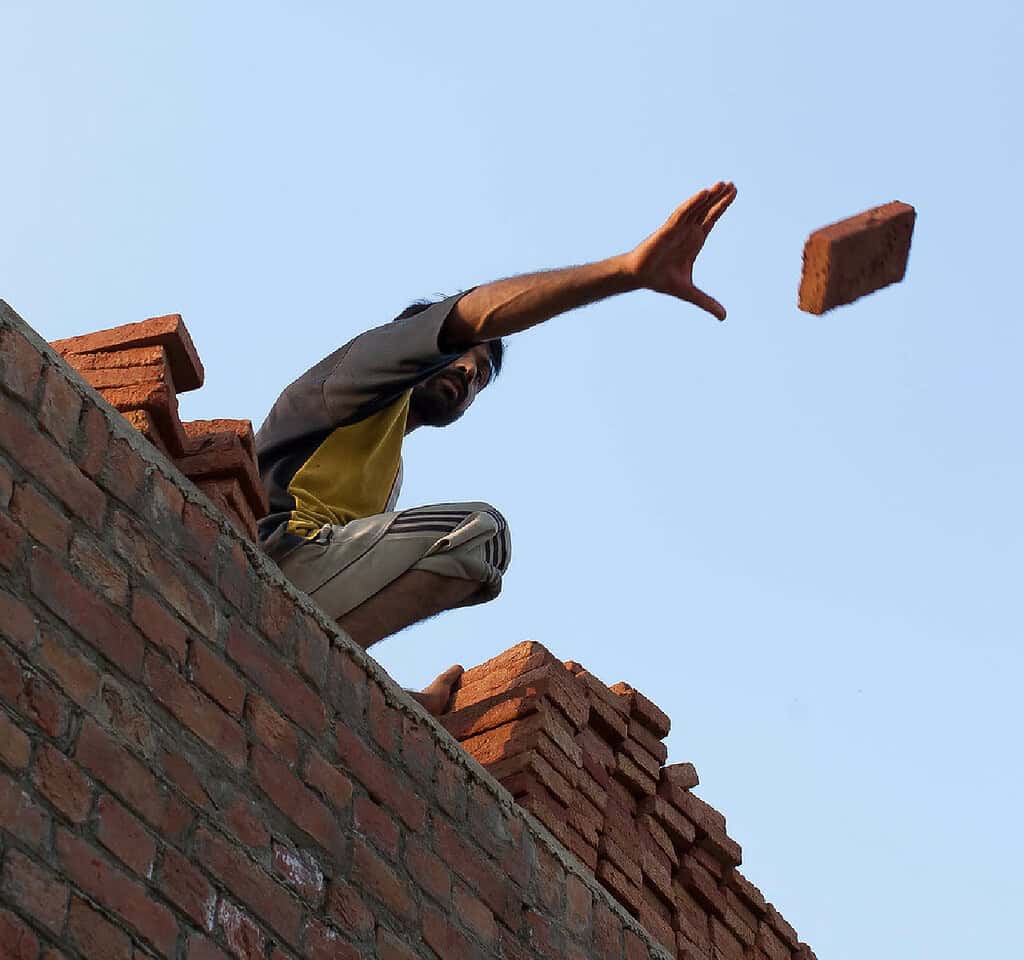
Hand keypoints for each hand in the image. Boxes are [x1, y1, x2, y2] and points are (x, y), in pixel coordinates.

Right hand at [625, 181, 736, 320]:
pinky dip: (693, 203)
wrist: (640, 278)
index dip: (722, 206)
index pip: (711, 219)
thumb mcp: (689, 292)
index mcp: (694, 240)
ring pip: (696, 208)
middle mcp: (687, 231)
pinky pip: (682, 213)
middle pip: (706, 210)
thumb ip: (706, 302)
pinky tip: (704, 193)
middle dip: (719, 197)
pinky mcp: (667, 229)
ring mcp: (677, 228)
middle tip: (733, 185)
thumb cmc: (661, 279)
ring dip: (709, 196)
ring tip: (722, 184)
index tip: (733, 193)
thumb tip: (724, 317)